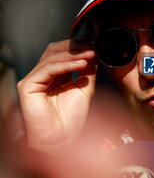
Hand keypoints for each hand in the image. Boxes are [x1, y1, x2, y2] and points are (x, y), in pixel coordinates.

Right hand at [17, 39, 96, 153]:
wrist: (62, 139)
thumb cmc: (72, 119)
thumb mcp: (85, 88)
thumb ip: (88, 71)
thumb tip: (94, 54)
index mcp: (55, 75)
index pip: (64, 53)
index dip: (78, 47)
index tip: (95, 43)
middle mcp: (43, 75)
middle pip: (56, 51)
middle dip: (76, 47)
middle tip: (93, 46)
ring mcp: (34, 79)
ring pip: (52, 58)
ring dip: (74, 54)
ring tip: (91, 54)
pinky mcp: (28, 85)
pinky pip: (48, 69)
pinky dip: (66, 64)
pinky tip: (81, 63)